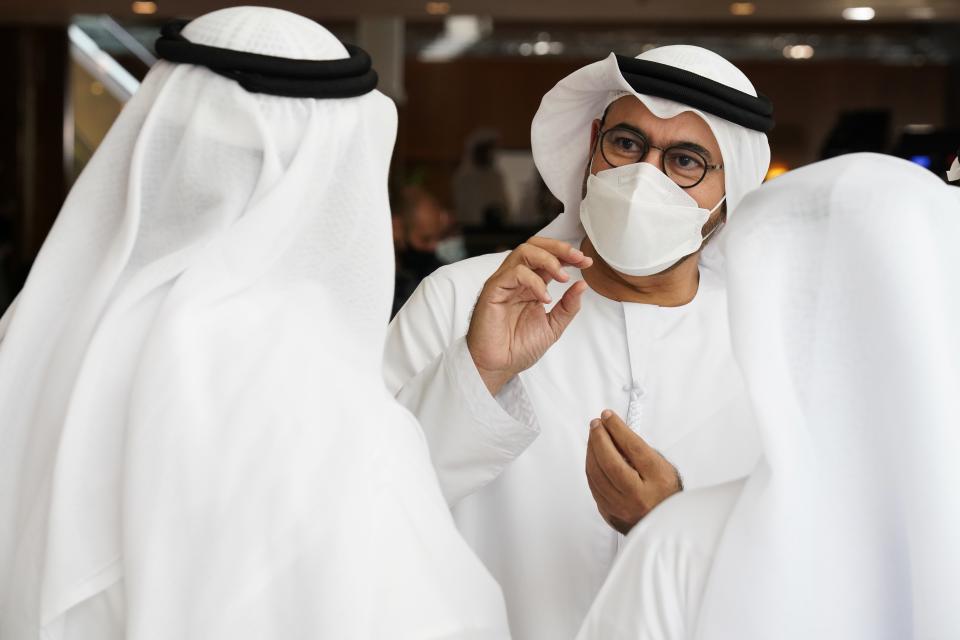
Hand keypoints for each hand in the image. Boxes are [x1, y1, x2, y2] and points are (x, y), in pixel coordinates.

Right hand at [467, 237, 592, 394]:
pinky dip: (534, 281)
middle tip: (578, 259)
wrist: (498, 367)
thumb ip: (568, 306)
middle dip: (560, 248)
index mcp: (530, 285)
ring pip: (523, 251)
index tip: (586, 263)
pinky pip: (514, 272)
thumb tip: (583, 285)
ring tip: (564, 277)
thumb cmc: (518, 348)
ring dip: (549, 259)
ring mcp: (504, 282)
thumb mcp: (553, 326)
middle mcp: (516, 280)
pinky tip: (545, 298)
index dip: (568, 256)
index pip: (548, 258)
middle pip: (535, 245)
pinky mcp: (493, 290)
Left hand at [585, 410, 682, 534]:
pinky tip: (592, 455)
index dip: (617, 428)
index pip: (632, 448)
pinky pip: (593, 485)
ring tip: (594, 435)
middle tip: (597, 423)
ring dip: (591, 450)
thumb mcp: (662, 467)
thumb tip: (613, 432)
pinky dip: (591, 466)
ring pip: (596, 474)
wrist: (665, 527)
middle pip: (610, 461)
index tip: (608, 415)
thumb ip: (639, 451)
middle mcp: (639, 496)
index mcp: (658, 480)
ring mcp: (622, 507)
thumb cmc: (664, 493)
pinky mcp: (609, 513)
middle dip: (599, 437)